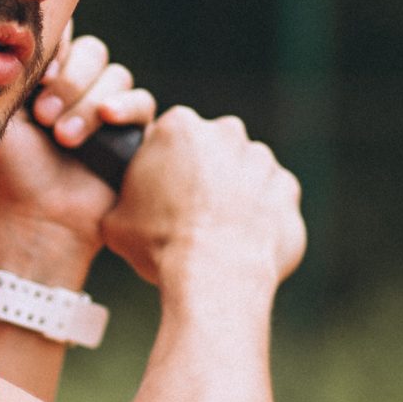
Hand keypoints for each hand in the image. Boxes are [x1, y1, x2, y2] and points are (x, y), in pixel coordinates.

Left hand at [0, 26, 157, 262]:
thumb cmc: (11, 169)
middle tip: (44, 116)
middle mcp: (80, 86)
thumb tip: (18, 27)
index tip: (39, 76)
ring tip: (64, 137)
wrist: (37, 217)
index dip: (57, 49)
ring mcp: (109, 106)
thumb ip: (10, 68)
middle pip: (93, 51)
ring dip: (88, 102)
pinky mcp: (134, 130)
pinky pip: (143, 101)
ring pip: (117, 74)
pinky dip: (127, 105)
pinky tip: (107, 118)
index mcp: (47, 75)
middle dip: (70, 81)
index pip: (64, 36)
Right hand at [100, 106, 305, 295]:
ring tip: (217, 232)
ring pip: (244, 172)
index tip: (161, 192)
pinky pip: (271, 199)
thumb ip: (124, 196)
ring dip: (234, 193)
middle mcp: (225, 132)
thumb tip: (123, 202)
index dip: (164, 165)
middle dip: (203, 173)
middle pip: (211, 148)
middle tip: (188, 212)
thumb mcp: (115, 218)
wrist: (214, 275)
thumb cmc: (160, 244)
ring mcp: (261, 159)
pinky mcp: (287, 188)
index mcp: (179, 127)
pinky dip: (261, 215)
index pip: (170, 136)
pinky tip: (242, 241)